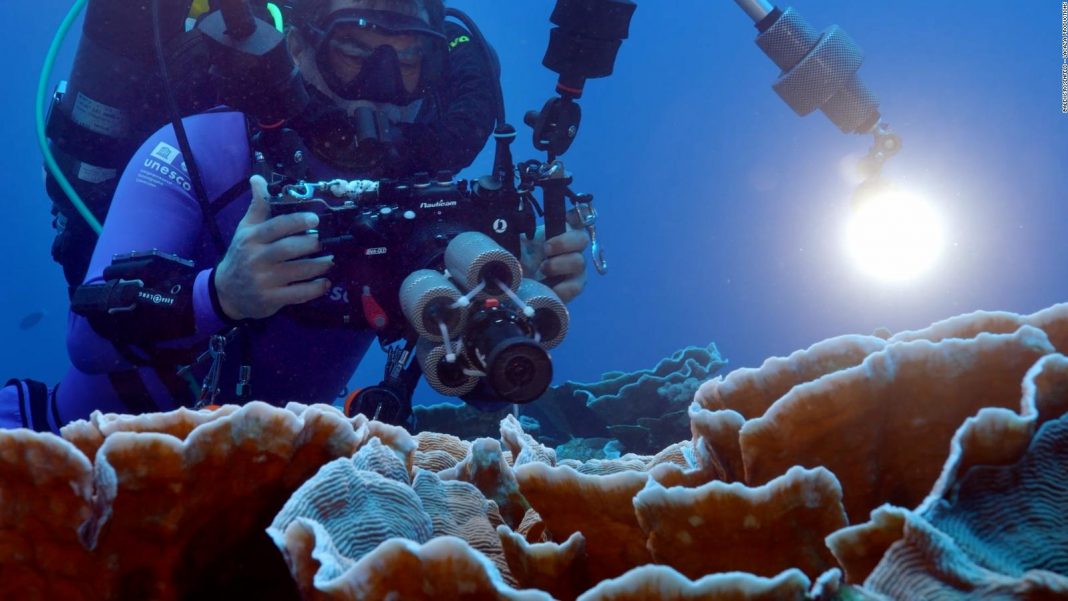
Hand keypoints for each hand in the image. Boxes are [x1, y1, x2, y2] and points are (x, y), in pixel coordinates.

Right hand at [213, 175, 333, 319]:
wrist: (226, 292)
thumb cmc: (242, 255)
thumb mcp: (245, 230)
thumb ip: (257, 206)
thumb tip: (258, 179)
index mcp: (252, 238)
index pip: (276, 226)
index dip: (297, 221)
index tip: (315, 220)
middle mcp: (256, 258)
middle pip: (289, 248)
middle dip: (312, 244)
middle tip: (327, 242)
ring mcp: (264, 280)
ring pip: (298, 271)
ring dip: (320, 266)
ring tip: (331, 261)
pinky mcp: (271, 299)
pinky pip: (298, 294)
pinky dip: (315, 289)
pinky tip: (325, 283)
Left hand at [520, 210, 589, 302]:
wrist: (516, 288)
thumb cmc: (519, 261)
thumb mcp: (515, 245)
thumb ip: (518, 234)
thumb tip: (516, 227)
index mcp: (559, 233)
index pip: (578, 218)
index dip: (579, 215)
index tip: (568, 217)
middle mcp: (571, 248)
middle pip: (582, 239)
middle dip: (564, 243)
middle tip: (545, 249)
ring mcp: (574, 269)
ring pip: (580, 263)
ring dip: (560, 265)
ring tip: (542, 270)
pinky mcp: (572, 288)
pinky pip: (575, 287)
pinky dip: (562, 288)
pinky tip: (549, 287)